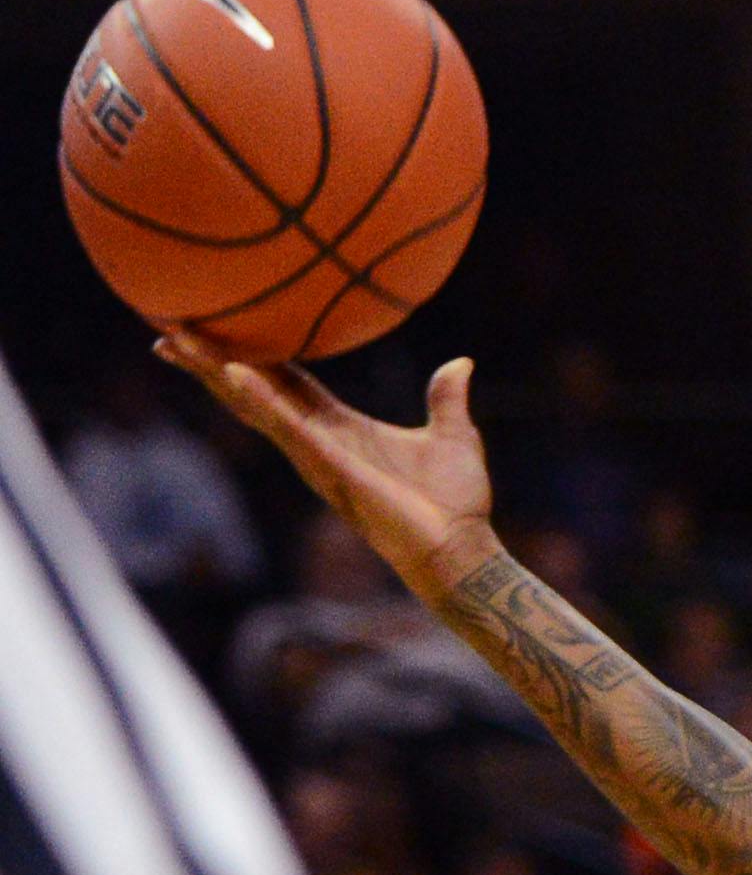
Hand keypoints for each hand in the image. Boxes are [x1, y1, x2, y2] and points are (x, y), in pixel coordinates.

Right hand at [154, 332, 496, 596]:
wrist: (461, 548)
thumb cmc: (454, 504)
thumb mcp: (453, 436)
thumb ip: (445, 399)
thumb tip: (460, 364)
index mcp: (340, 427)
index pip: (284, 381)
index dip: (251, 354)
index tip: (218, 327)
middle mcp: (317, 440)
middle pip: (252, 390)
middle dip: (210, 360)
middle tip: (167, 325)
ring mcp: (317, 455)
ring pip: (254, 405)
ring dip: (216, 372)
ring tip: (175, 339)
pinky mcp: (330, 468)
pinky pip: (289, 428)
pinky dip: (262, 399)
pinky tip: (234, 371)